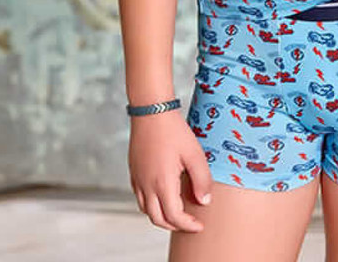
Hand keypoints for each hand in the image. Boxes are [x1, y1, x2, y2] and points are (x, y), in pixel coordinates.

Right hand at [128, 109, 212, 232]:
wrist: (151, 111)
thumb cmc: (173, 130)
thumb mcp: (194, 154)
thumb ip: (201, 180)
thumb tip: (204, 201)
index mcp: (162, 183)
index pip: (174, 217)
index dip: (188, 225)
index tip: (199, 225)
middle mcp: (147, 186)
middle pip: (158, 219)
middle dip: (175, 225)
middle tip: (189, 223)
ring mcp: (138, 179)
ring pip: (147, 210)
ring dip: (162, 216)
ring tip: (177, 212)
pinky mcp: (134, 172)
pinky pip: (140, 198)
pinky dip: (151, 204)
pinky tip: (163, 195)